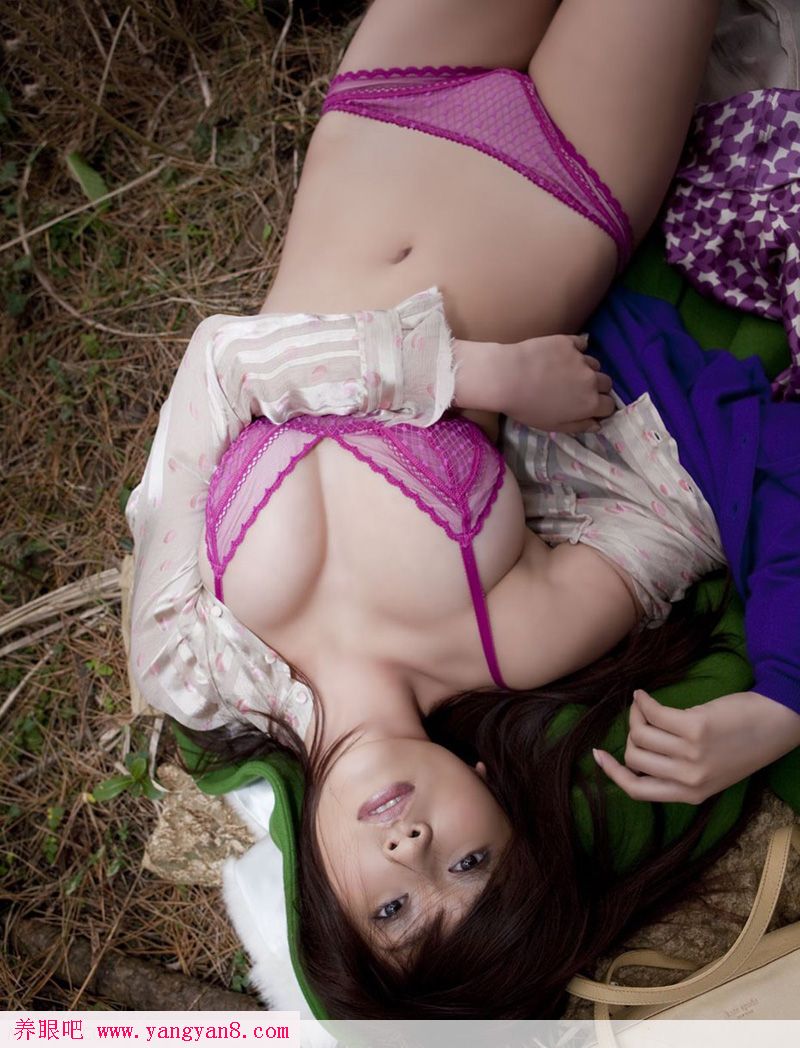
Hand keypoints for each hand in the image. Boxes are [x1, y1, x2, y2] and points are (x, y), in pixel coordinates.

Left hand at [454, 332, 614, 432]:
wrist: (507, 377)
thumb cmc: (527, 408)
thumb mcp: (553, 425)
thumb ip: (579, 426)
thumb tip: (598, 425)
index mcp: (590, 403)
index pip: (609, 406)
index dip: (600, 408)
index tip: (588, 407)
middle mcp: (591, 380)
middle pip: (606, 383)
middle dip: (596, 388)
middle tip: (576, 390)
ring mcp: (581, 359)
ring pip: (594, 364)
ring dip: (586, 369)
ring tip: (567, 372)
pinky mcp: (569, 342)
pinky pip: (581, 345)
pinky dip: (577, 349)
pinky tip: (563, 354)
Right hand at [593, 689, 799, 804]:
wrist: (774, 726)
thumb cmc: (740, 745)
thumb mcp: (709, 772)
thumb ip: (677, 770)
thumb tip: (635, 750)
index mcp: (690, 794)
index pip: (638, 790)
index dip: (613, 773)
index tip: (598, 755)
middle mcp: (689, 778)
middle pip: (635, 757)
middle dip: (630, 734)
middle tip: (641, 719)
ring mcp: (692, 754)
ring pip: (640, 734)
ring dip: (636, 715)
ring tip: (645, 705)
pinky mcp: (695, 728)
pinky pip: (653, 714)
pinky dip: (643, 701)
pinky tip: (644, 694)